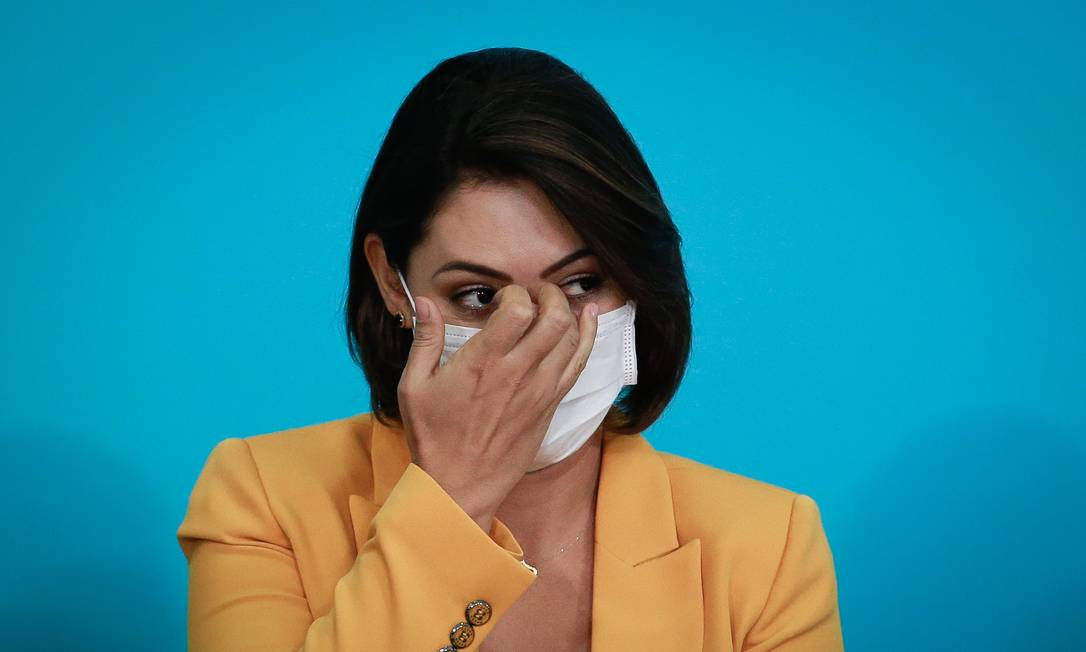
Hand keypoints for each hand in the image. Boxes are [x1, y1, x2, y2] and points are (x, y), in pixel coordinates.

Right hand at [397, 283, 598, 532]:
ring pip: (571, 338)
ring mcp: (540, 390)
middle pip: (553, 318)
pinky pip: (578, 363)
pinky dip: (587, 336)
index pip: (519, 310)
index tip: (503, 299)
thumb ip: (425, 340)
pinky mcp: (550, 406)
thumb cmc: (434, 437)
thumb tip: (425, 302)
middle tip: (534, 292)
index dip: (516, 294)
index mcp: (483, 362)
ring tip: (553, 303)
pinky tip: (588, 318)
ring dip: (567, 311)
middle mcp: (518, 372)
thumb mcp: (413, 386)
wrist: (460, 486)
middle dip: (548, 294)